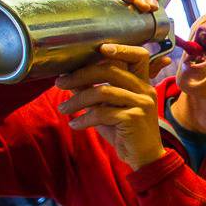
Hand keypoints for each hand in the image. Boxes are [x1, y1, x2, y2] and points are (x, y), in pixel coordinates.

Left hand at [56, 43, 171, 170]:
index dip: (120, 48)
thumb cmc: (125, 132)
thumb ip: (95, 92)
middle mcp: (144, 90)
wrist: (144, 158)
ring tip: (63, 109)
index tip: (98, 49)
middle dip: (80, 75)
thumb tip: (70, 79)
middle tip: (60, 83)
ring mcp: (141, 103)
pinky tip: (76, 125)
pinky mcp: (133, 118)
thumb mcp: (109, 109)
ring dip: (77, 100)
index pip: (138, 55)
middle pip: (110, 70)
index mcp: (142, 83)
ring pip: (103, 92)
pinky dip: (84, 118)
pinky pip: (102, 112)